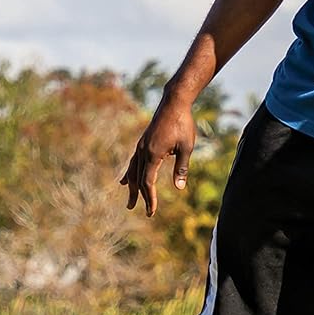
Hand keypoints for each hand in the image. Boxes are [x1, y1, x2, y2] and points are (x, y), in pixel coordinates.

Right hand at [119, 97, 196, 216]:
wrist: (174, 103)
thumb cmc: (183, 124)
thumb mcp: (186, 147)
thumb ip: (181, 168)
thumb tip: (178, 188)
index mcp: (153, 154)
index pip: (148, 182)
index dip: (150, 198)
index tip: (151, 211)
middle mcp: (143, 151)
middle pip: (139, 179)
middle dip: (139, 196)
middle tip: (138, 211)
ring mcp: (141, 146)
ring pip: (133, 170)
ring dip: (132, 186)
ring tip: (130, 198)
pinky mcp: (143, 142)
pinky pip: (133, 161)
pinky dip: (130, 172)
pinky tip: (127, 179)